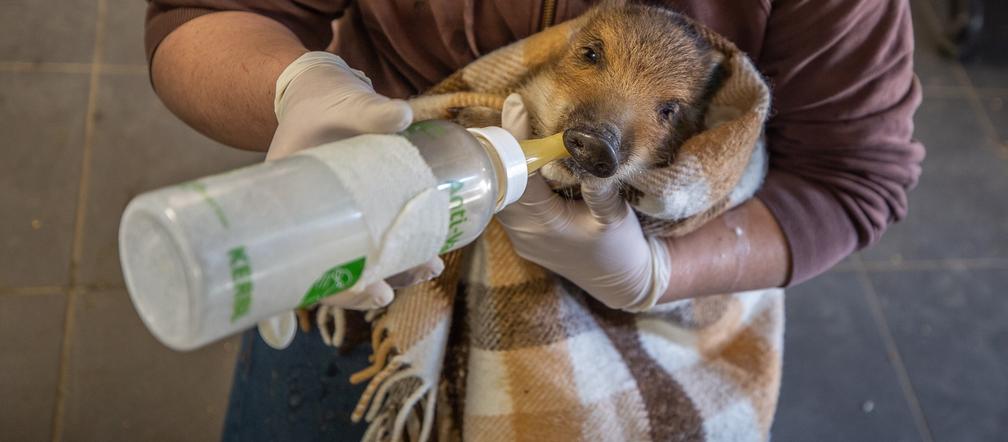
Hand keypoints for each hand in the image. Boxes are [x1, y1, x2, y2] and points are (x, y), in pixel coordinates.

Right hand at [267, 52, 440, 309]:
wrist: (325, 92)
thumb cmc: (326, 100)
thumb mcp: (343, 103)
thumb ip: (370, 109)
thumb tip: (402, 115)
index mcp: (290, 202)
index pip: (306, 260)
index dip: (337, 287)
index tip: (372, 292)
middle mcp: (311, 219)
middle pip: (334, 270)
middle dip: (367, 286)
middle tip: (393, 291)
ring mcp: (338, 217)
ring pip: (362, 259)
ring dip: (394, 271)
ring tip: (429, 267)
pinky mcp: (362, 210)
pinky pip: (378, 239)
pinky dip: (403, 250)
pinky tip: (431, 254)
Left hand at [496, 94, 670, 310]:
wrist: (620, 283)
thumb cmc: (620, 248)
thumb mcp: (616, 217)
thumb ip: (600, 188)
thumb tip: (590, 152)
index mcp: (546, 225)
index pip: (520, 176)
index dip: (516, 141)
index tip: (515, 107)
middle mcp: (525, 232)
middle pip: (501, 182)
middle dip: (503, 146)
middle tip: (509, 110)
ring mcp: (520, 237)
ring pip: (500, 193)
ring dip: (504, 164)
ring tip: (510, 128)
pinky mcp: (522, 238)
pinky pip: (506, 204)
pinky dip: (509, 180)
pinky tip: (517, 160)